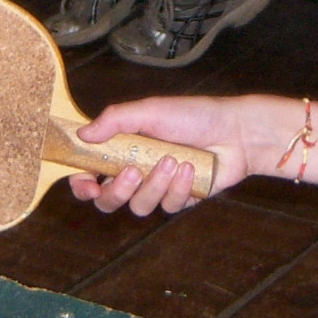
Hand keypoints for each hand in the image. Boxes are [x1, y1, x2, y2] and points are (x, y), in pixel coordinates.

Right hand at [72, 94, 259, 216]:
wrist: (236, 132)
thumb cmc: (193, 116)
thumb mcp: (151, 110)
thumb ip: (115, 120)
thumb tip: (83, 134)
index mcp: (122, 149)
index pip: (90, 174)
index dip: (82, 185)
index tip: (87, 184)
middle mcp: (136, 170)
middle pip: (109, 201)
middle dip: (118, 191)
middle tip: (133, 172)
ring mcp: (158, 188)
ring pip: (140, 206)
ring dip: (155, 185)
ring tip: (174, 161)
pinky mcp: (179, 199)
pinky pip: (168, 206)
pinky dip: (179, 188)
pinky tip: (191, 168)